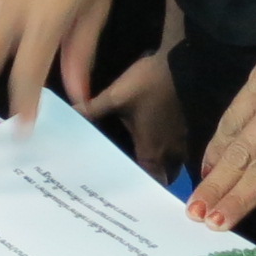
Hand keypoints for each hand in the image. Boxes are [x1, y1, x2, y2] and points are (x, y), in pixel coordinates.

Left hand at [84, 49, 185, 183]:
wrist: (181, 62)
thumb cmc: (148, 83)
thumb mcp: (115, 96)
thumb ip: (92, 110)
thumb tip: (69, 117)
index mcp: (152, 147)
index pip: (149, 179)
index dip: (141, 189)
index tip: (128, 194)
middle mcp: (170, 149)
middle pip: (166, 176)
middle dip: (155, 181)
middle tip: (136, 181)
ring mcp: (181, 138)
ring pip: (175, 164)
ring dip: (165, 168)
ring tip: (148, 166)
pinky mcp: (187, 127)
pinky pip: (180, 150)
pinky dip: (171, 154)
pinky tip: (160, 145)